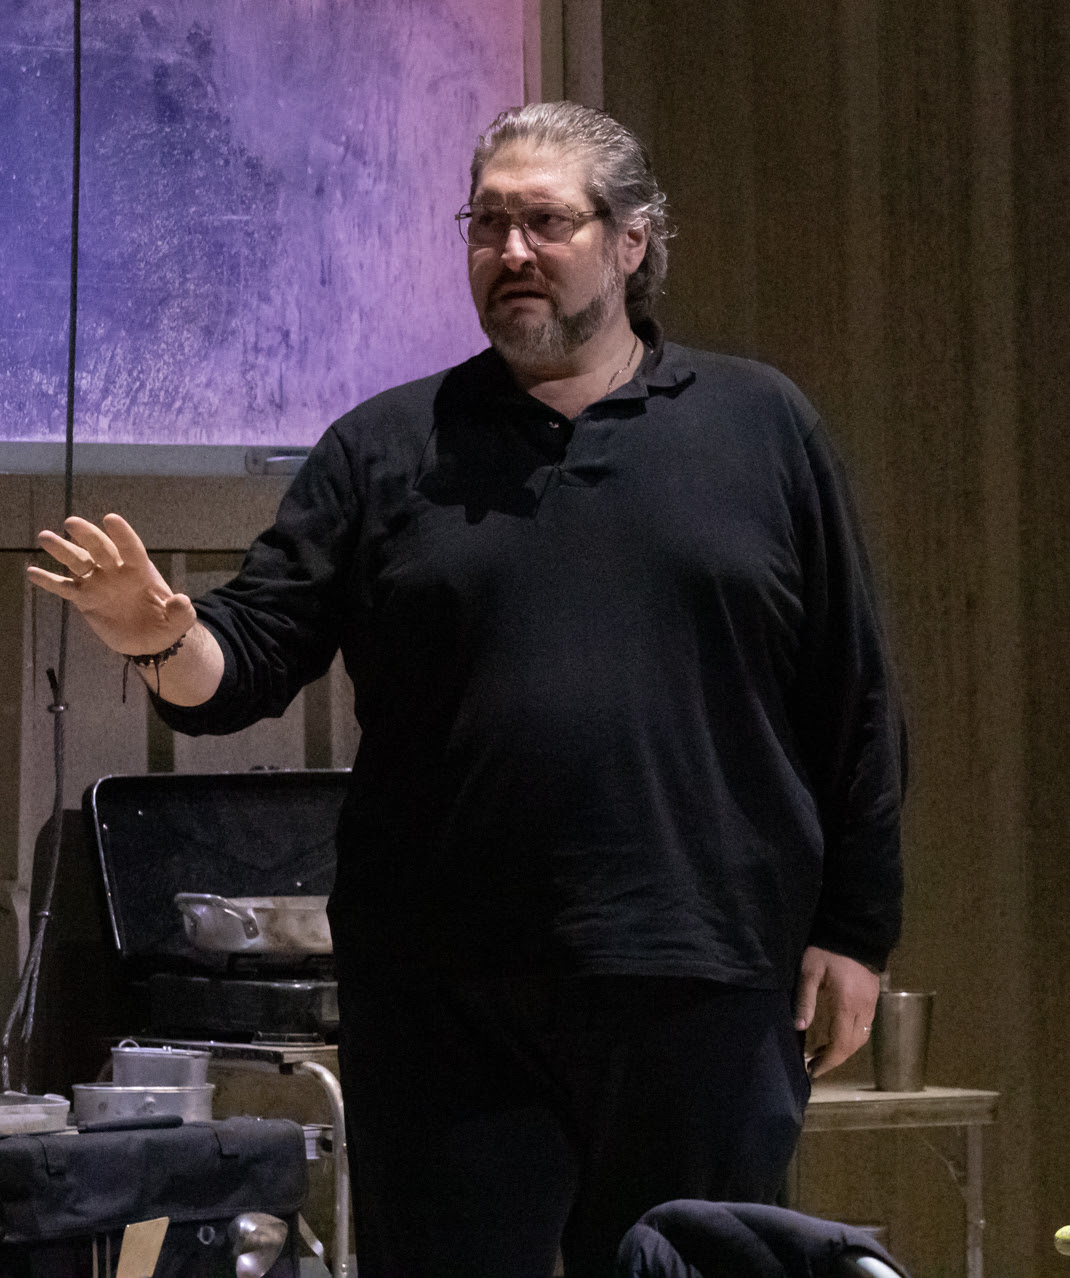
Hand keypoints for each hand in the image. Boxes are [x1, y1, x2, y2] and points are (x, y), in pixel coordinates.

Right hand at [27, 513, 196, 656]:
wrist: (151, 641)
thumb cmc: (168, 624)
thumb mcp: (180, 621)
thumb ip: (182, 611)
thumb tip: (182, 601)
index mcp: (140, 570)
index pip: (131, 547)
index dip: (122, 534)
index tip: (111, 519)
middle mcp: (116, 571)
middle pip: (100, 549)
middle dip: (87, 535)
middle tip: (72, 523)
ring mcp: (98, 583)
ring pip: (77, 562)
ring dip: (62, 550)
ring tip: (45, 537)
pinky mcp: (84, 599)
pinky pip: (64, 588)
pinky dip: (49, 581)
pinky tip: (32, 572)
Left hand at [794, 945, 878, 1078]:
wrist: (855, 931)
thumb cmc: (827, 951)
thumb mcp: (809, 971)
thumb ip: (805, 1000)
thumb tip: (798, 1027)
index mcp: (847, 1004)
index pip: (841, 1044)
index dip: (828, 1061)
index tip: (813, 1070)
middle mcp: (864, 1008)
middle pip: (853, 1045)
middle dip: (835, 1059)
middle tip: (814, 1065)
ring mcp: (872, 1004)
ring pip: (862, 1037)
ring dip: (844, 1049)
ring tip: (823, 1053)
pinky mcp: (873, 998)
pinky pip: (865, 1026)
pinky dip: (852, 1037)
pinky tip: (836, 1035)